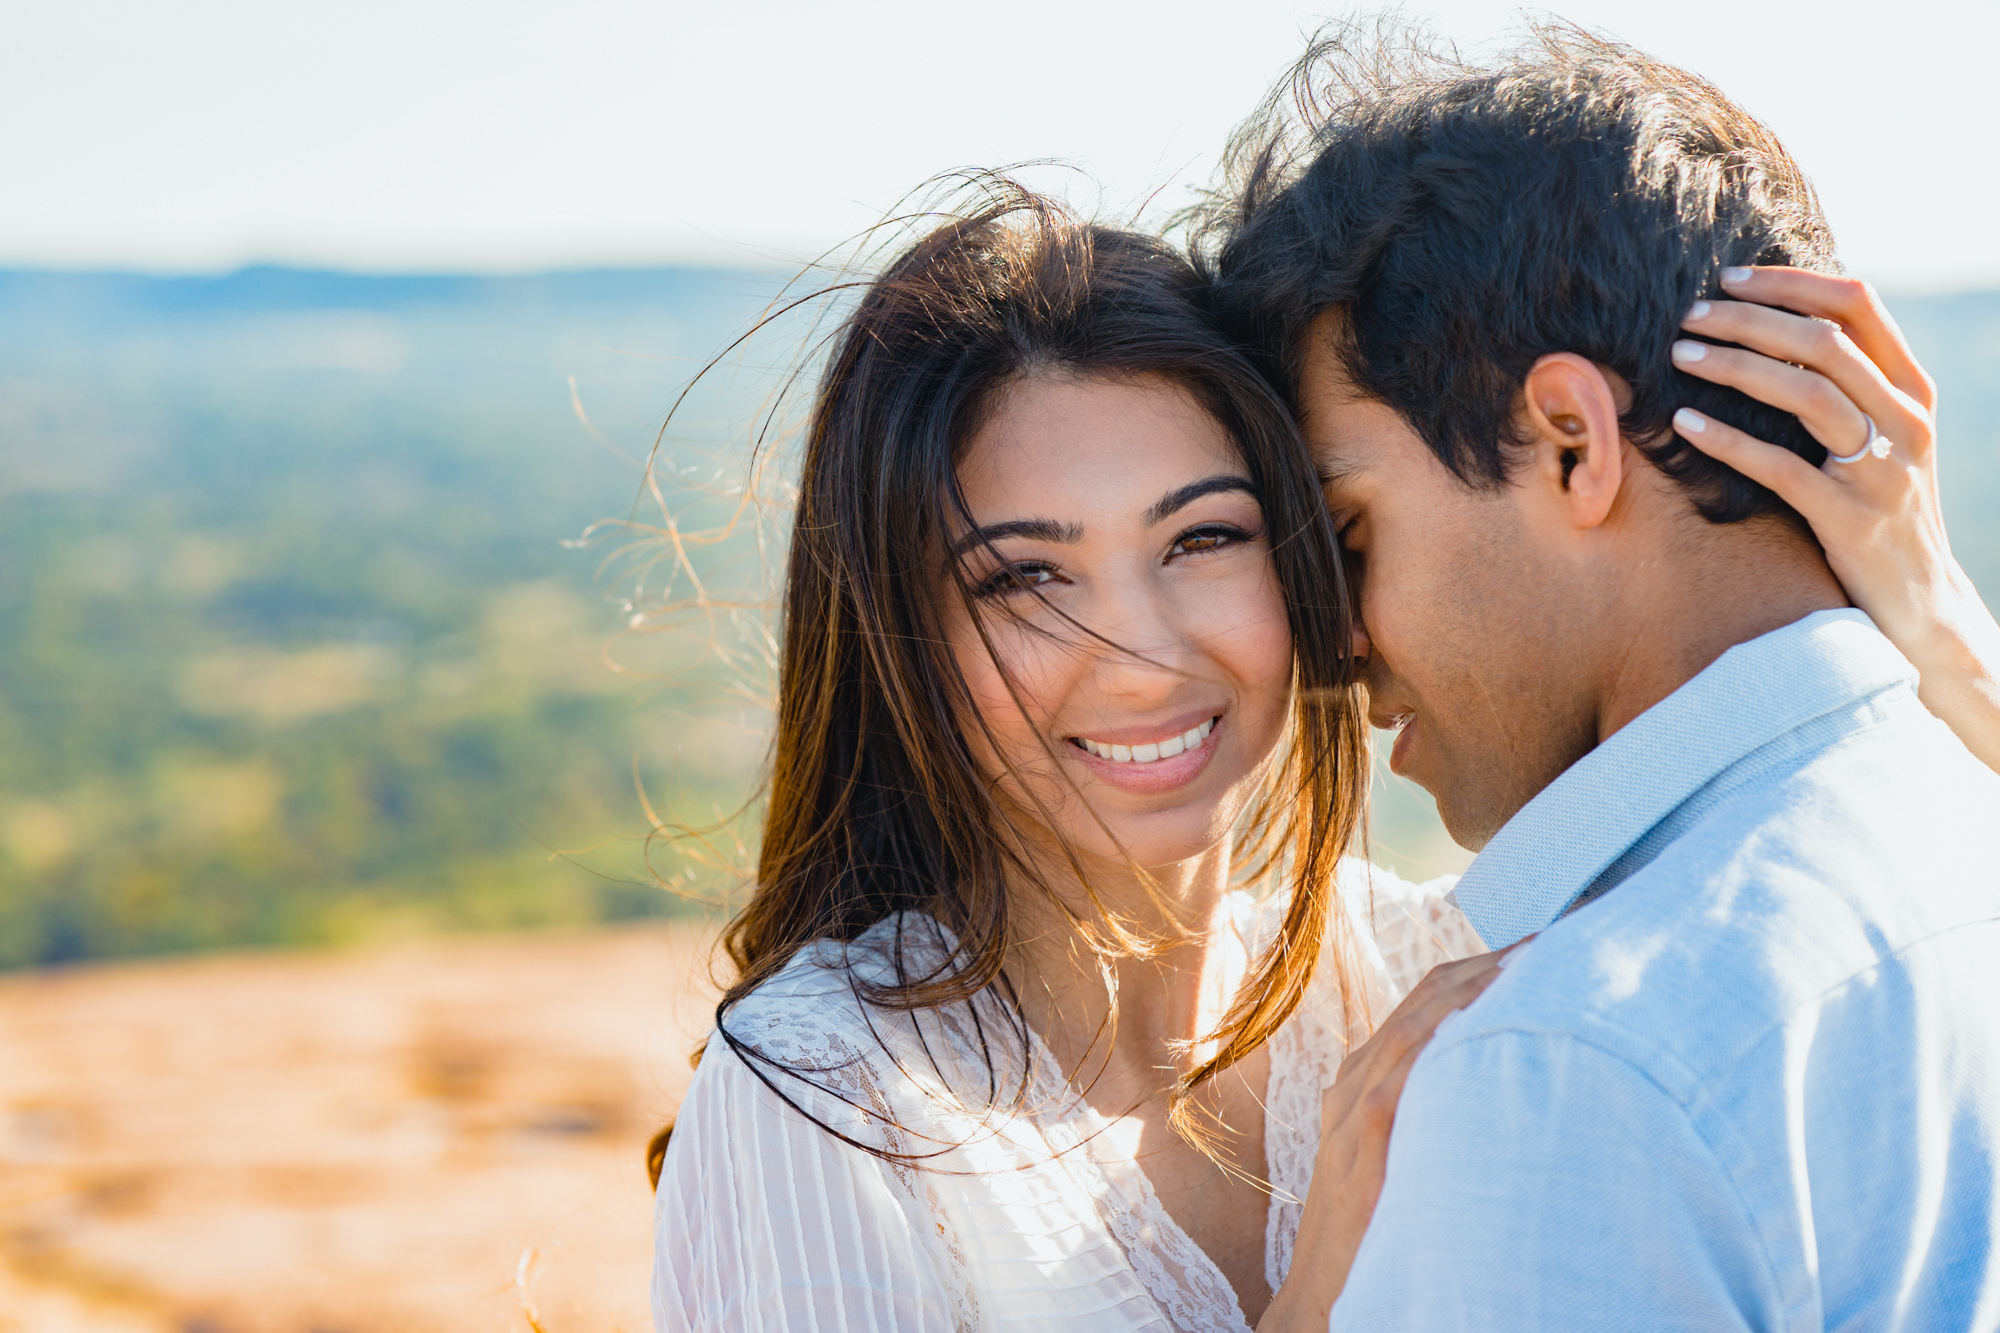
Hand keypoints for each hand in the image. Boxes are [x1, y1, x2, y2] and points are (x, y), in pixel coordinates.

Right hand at [1256, 944, 1521, 1331]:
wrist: (1326, 1299)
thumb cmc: (1378, 1235)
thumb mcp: (1404, 1160)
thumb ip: (1436, 1116)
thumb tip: (1507, 1086)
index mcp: (1365, 1078)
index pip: (1430, 999)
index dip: (1487, 968)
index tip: (1544, 952)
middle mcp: (1357, 1079)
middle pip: (1431, 995)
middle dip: (1496, 963)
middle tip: (1559, 943)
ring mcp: (1357, 1103)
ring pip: (1425, 1017)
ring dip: (1485, 983)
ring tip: (1541, 962)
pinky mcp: (1366, 1132)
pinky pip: (1411, 1062)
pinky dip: (1453, 1028)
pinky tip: (1497, 1012)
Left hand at [1669, 266, 1999, 772]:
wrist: (1920, 600)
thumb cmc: (1882, 510)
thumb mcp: (1882, 439)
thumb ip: (1848, 388)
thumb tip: (1777, 330)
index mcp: (1911, 388)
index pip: (1858, 304)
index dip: (1791, 282)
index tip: (1730, 276)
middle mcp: (1905, 419)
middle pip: (1825, 341)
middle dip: (1751, 318)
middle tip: (1690, 313)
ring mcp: (1882, 469)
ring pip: (1807, 393)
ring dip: (1736, 366)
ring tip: (1680, 355)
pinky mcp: (1850, 517)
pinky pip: (1781, 467)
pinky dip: (1729, 440)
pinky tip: (1685, 423)